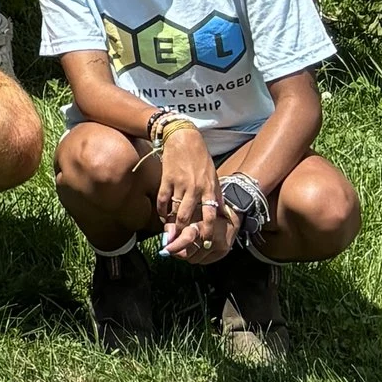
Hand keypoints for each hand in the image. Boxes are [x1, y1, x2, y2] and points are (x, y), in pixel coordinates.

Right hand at [155, 120, 228, 255]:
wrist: (183, 138)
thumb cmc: (200, 157)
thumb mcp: (213, 175)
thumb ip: (215, 193)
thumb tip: (220, 211)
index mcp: (209, 188)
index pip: (210, 215)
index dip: (207, 232)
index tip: (205, 243)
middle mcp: (195, 188)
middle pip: (189, 217)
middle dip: (184, 233)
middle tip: (182, 244)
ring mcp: (180, 184)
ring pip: (175, 211)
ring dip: (171, 225)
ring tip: (170, 234)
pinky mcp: (166, 179)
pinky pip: (163, 200)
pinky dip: (161, 210)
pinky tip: (162, 216)